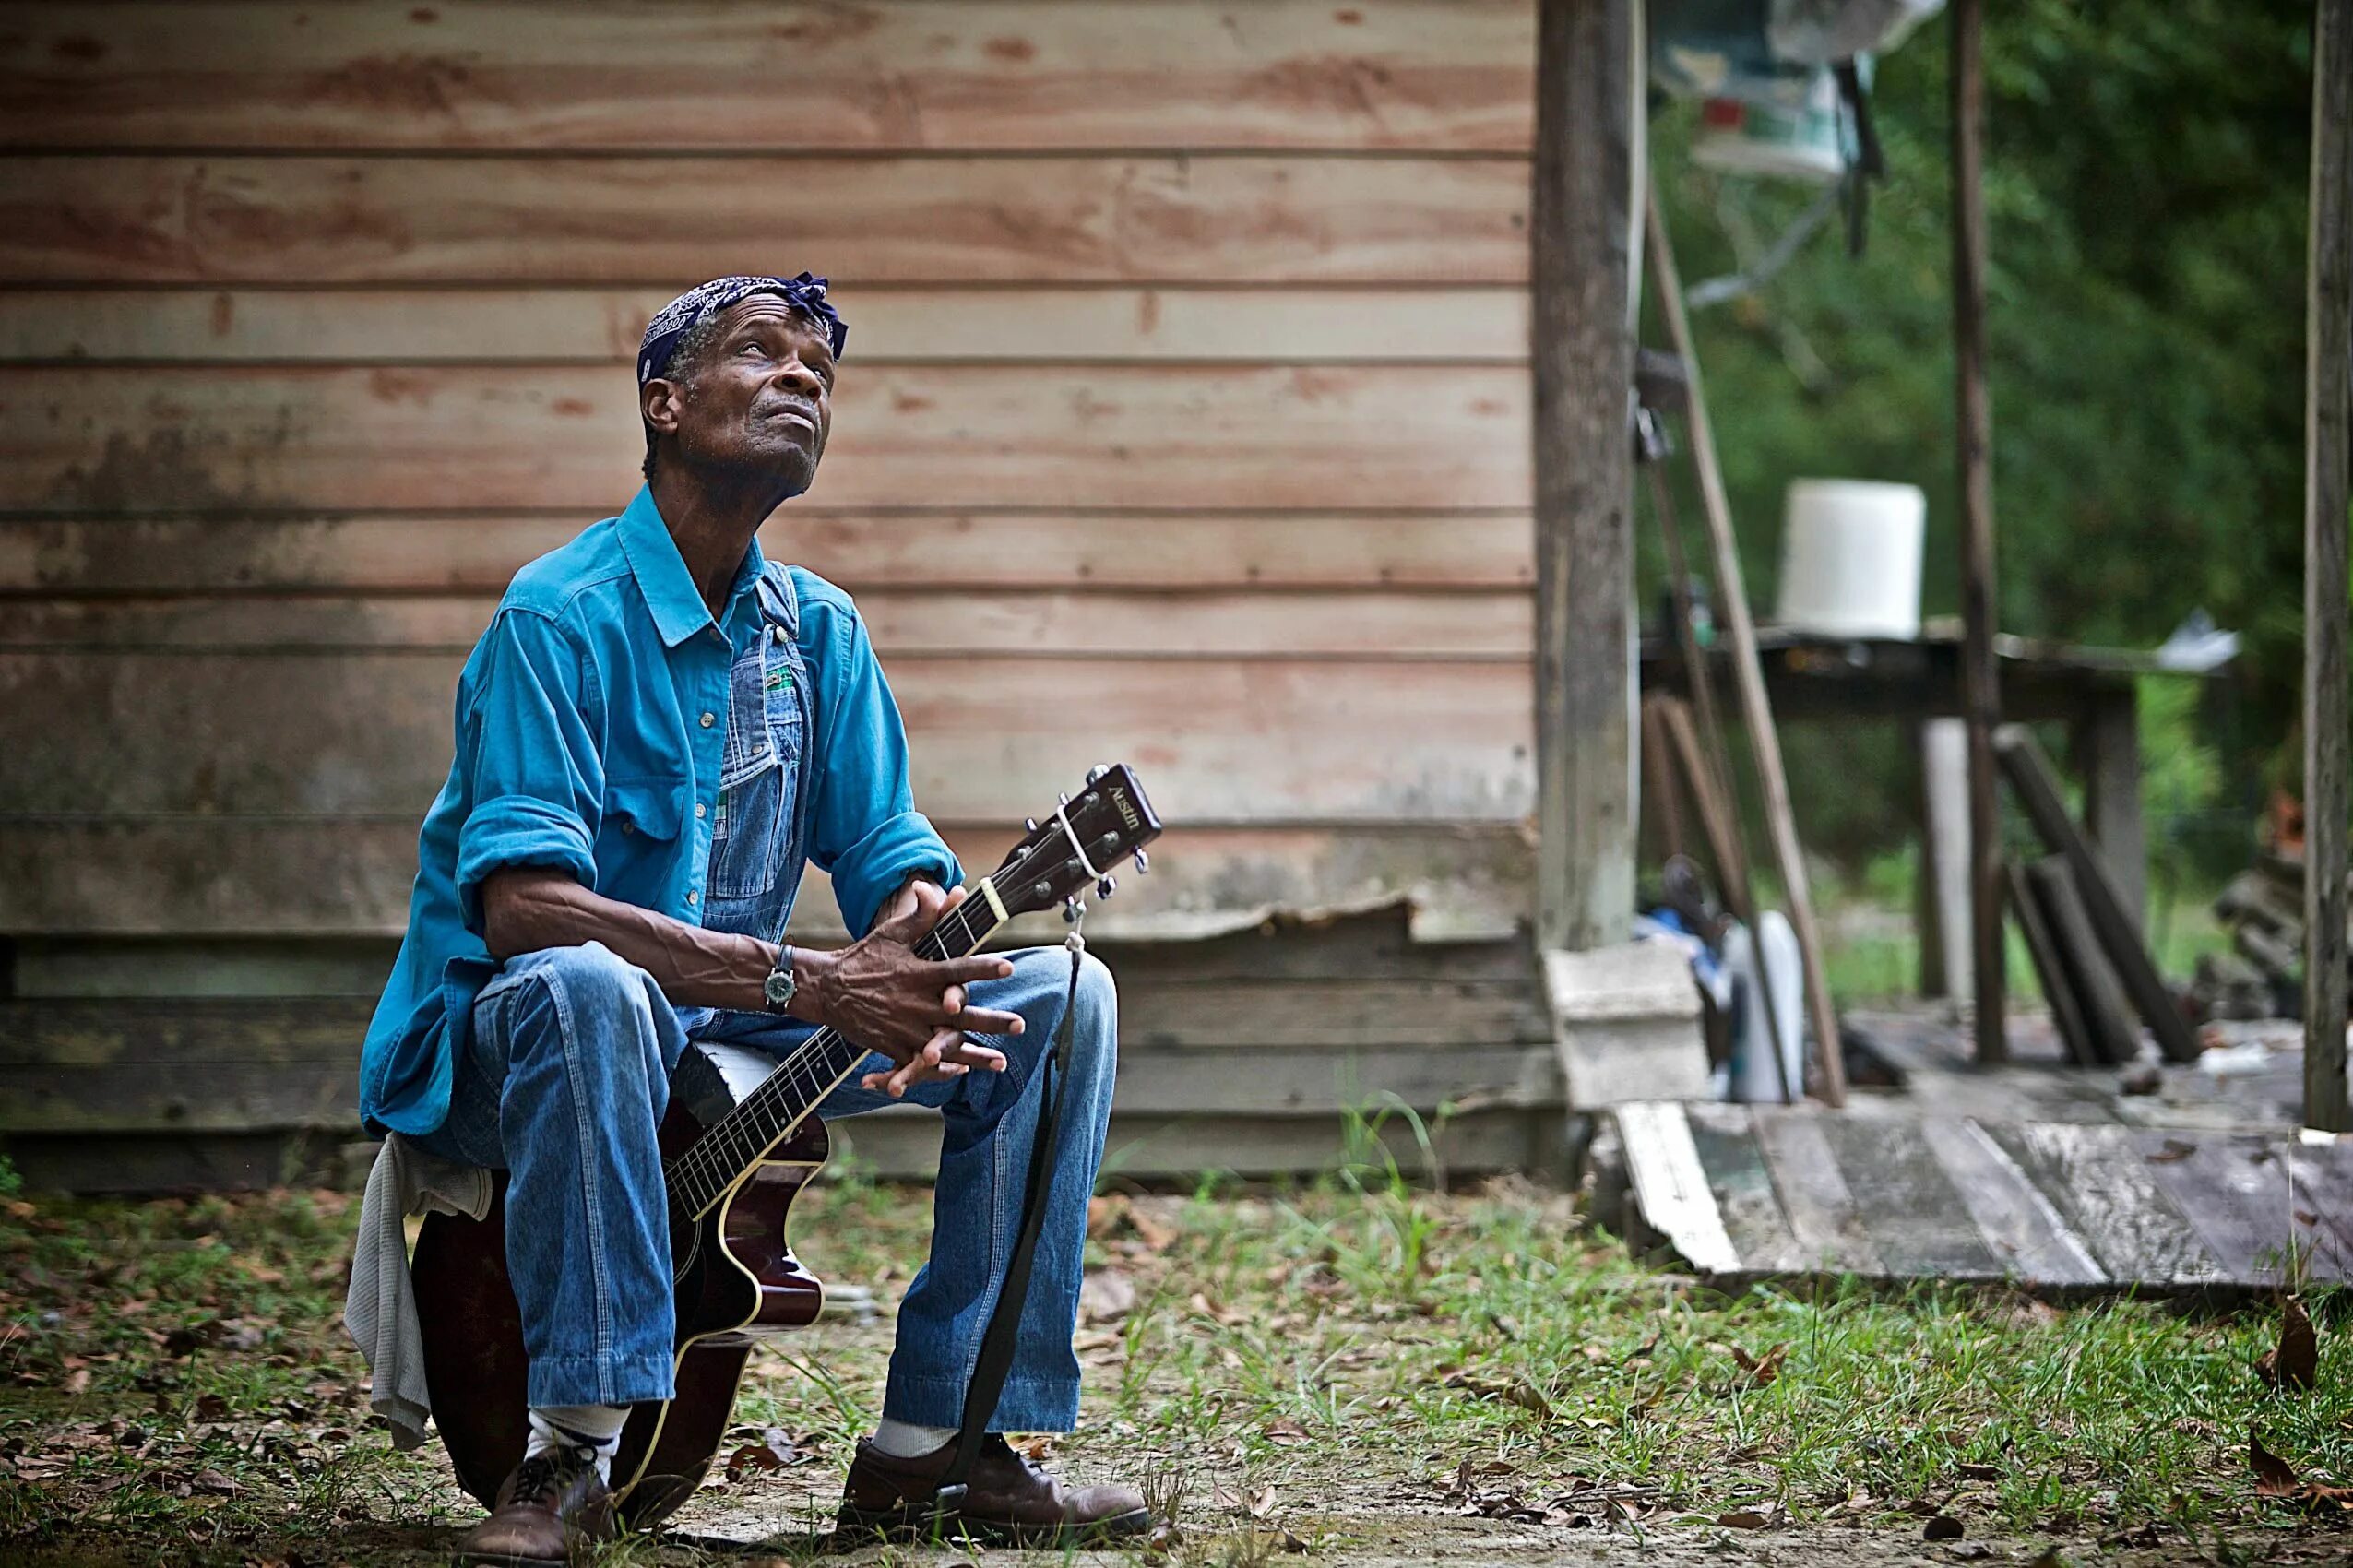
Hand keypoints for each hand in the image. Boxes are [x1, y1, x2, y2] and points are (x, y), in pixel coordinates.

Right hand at [800, 882, 1018, 1097]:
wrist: (826, 990)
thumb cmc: (862, 957)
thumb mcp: (891, 934)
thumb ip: (920, 916)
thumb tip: (938, 888)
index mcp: (918, 974)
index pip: (956, 970)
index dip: (983, 968)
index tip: (1009, 968)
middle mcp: (915, 1004)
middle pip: (960, 1014)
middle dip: (992, 1020)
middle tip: (1020, 1024)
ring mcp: (904, 1029)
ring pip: (946, 1046)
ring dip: (975, 1055)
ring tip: (1001, 1062)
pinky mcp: (892, 1047)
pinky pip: (920, 1064)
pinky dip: (941, 1070)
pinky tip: (962, 1071)